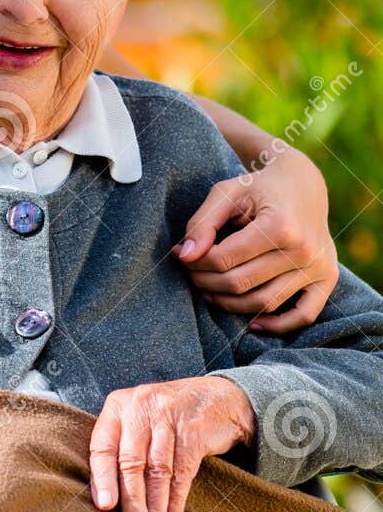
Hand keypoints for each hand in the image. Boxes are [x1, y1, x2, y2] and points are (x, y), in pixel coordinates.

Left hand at [89, 376, 255, 511]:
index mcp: (117, 406)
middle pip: (131, 462)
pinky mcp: (194, 430)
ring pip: (158, 470)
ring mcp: (169, 416)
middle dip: (133, 501)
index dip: (103, 479)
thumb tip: (105, 502)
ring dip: (156, 507)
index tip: (106, 507)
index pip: (103, 447)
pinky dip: (176, 500)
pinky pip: (183, 472)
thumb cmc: (166, 418)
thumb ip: (119, 448)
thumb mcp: (137, 421)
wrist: (219, 397)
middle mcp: (140, 407)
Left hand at [175, 147, 337, 333]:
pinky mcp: (328, 278)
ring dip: (230, 304)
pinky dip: (278, 326)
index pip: (224, 259)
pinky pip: (304, 314)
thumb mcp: (226, 193)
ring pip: (264, 304)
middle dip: (207, 282)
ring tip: (210, 291)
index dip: (196, 262)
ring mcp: (319, 267)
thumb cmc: (258, 188)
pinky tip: (252, 323)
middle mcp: (303, 250)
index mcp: (280, 225)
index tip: (184, 256)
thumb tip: (185, 256)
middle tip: (192, 275)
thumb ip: (202, 223)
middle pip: (241, 284)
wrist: (303, 185)